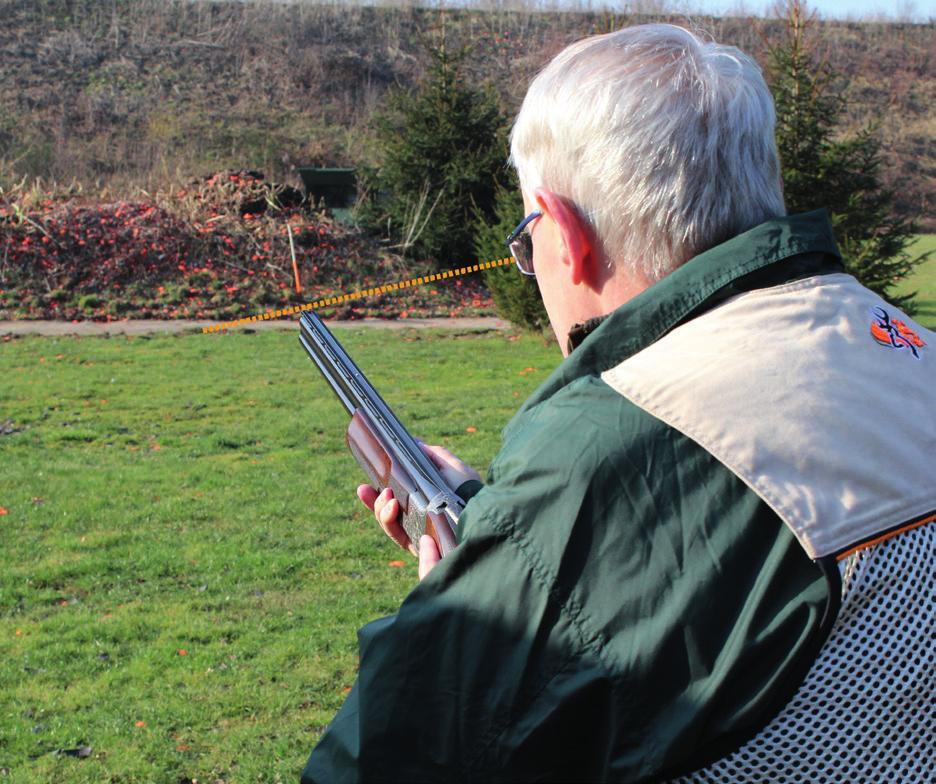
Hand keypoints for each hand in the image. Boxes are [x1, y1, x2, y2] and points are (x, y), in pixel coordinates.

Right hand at [357, 443, 478, 578]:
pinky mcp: (421, 546)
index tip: (364, 485)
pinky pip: (398, 536)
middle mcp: (419, 522)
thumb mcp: (453, 467)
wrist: (483, 509)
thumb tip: (415, 443)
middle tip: (365, 489)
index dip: (377, 496)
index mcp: (424, 505)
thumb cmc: (471, 490)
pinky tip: (391, 506)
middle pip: (387, 515)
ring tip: (385, 497)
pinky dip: (390, 521)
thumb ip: (435, 455)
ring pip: (389, 526)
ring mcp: (419, 535)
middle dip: (373, 503)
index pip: (395, 501)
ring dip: (380, 510)